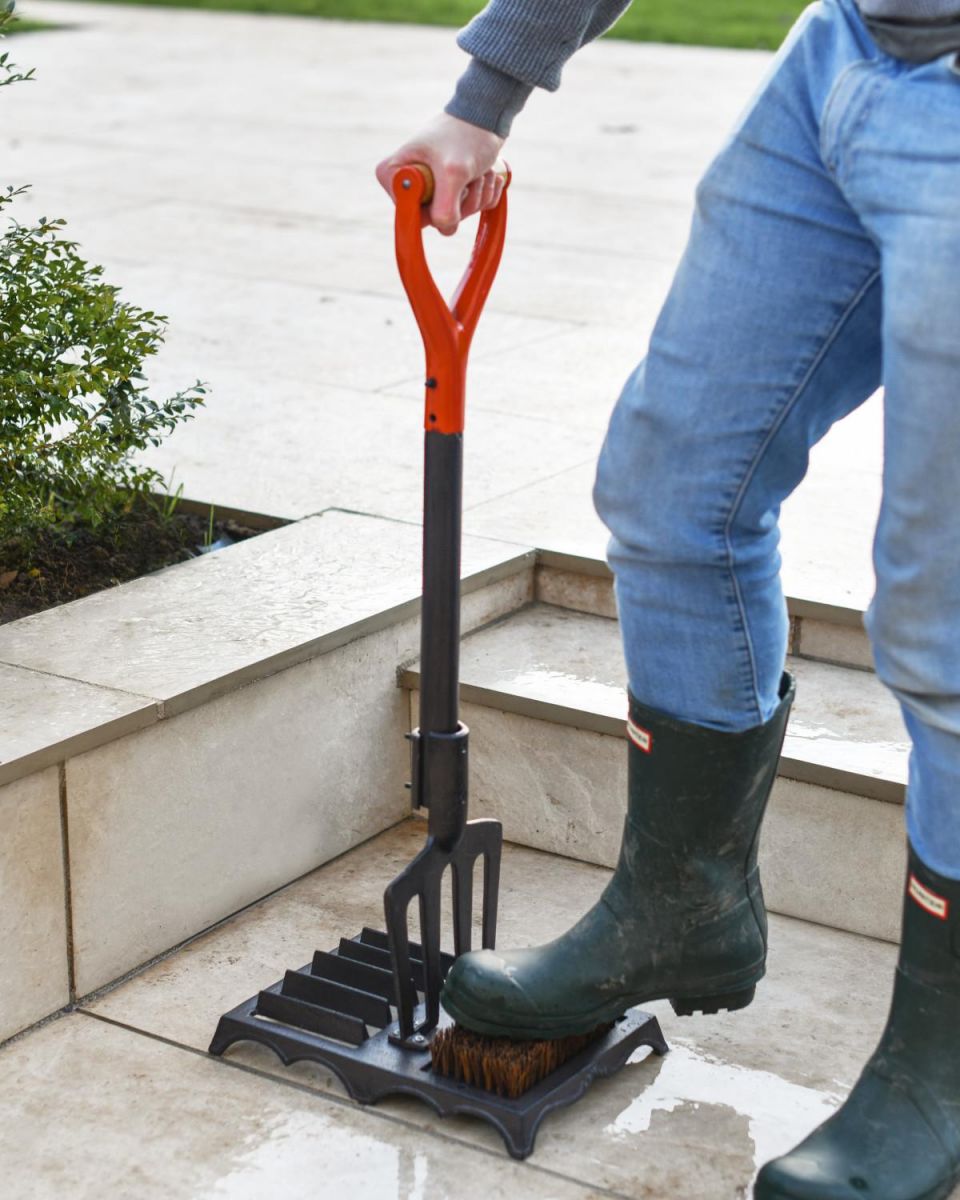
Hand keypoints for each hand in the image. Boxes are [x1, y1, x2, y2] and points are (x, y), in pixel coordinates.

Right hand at [375, 113, 505, 236]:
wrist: (487, 116)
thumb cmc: (466, 135)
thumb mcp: (453, 171)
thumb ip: (444, 206)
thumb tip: (444, 228)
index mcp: (393, 175)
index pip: (409, 215)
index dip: (433, 208)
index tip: (446, 183)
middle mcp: (406, 184)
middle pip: (434, 220)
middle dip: (461, 202)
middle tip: (469, 176)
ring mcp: (428, 190)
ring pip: (454, 217)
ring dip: (476, 196)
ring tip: (479, 171)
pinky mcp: (448, 192)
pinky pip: (468, 211)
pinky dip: (483, 196)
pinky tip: (484, 174)